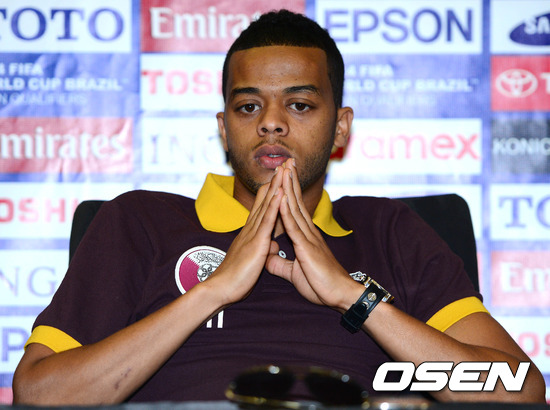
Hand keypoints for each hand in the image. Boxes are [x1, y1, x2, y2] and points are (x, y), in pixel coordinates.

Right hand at [207, 168, 283, 305]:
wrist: (221, 288)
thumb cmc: (237, 276)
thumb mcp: (254, 258)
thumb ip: (263, 248)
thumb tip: (272, 245)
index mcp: (253, 231)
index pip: (264, 204)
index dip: (273, 189)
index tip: (282, 174)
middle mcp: (252, 227)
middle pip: (265, 198)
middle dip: (276, 180)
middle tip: (285, 161)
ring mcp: (253, 233)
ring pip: (267, 204)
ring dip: (277, 185)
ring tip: (284, 168)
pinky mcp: (256, 242)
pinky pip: (267, 221)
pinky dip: (274, 205)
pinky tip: (281, 192)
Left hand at [266, 160, 360, 309]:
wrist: (339, 295)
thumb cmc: (321, 285)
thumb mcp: (295, 272)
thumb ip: (281, 264)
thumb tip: (269, 260)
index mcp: (305, 236)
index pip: (295, 208)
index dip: (288, 190)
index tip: (283, 174)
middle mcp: (308, 232)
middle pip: (296, 201)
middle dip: (290, 180)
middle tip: (286, 160)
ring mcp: (308, 238)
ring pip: (295, 208)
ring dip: (288, 188)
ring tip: (284, 169)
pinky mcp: (307, 248)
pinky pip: (295, 227)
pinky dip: (287, 212)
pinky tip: (281, 198)